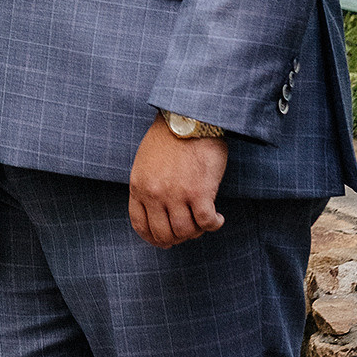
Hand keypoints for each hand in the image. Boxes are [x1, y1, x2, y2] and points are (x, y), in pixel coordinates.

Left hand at [128, 115, 226, 248]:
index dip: (153, 238)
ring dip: (196, 232)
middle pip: (164, 234)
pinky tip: (217, 218)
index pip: (141, 225)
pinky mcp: (200, 192)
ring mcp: (177, 195)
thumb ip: (148, 185)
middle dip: (176, 239)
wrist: (189, 116)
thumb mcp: (146, 161)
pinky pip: (206, 222)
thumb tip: (158, 211)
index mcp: (139, 186)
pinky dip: (213, 224)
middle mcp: (155, 194)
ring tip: (203, 222)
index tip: (164, 240)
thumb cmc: (171, 136)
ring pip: (186, 231)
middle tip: (188, 233)